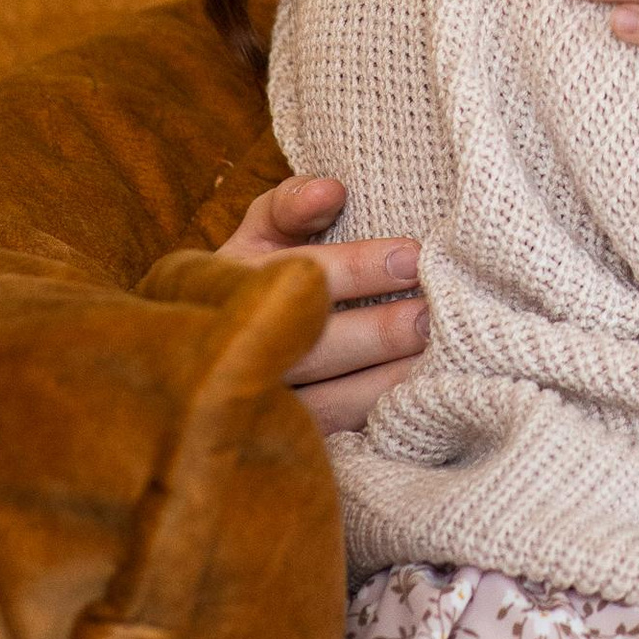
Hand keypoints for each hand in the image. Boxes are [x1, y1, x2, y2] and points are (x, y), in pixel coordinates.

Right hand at [217, 174, 426, 436]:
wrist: (201, 361)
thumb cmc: (254, 277)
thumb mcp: (259, 233)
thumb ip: (290, 205)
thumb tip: (331, 190)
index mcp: (227, 287)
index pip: (296, 278)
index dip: (355, 268)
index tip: (411, 257)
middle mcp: (234, 352)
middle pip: (310, 348)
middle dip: (376, 333)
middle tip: (429, 316)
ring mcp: (253, 409)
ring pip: (324, 406)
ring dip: (384, 383)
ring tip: (437, 359)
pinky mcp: (279, 448)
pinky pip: (333, 440)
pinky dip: (378, 418)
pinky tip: (421, 399)